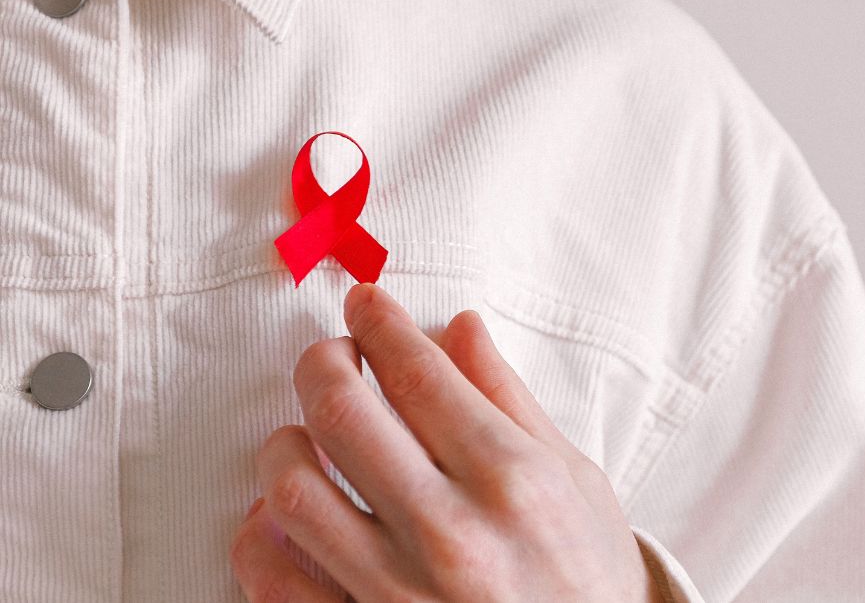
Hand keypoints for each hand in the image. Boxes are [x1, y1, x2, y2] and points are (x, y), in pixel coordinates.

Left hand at [231, 283, 664, 602]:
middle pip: (341, 414)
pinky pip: (273, 582)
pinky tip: (284, 517)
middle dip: (323, 363)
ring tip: (308, 439)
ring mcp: (399, 595)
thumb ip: (509, 400)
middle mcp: (452, 535)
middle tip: (332, 357)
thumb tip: (459, 327)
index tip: (365, 305)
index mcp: (512, 481)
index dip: (380, 324)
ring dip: (286, 448)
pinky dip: (261, 539)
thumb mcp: (576, 479)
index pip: (418, 374)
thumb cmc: (588, 578)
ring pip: (292, 494)